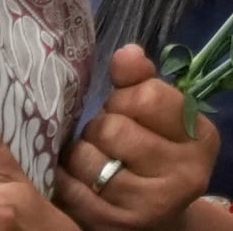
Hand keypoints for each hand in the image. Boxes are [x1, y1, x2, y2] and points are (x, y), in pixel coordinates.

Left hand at [55, 45, 217, 230]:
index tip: (127, 110)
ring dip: (80, 153)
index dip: (125, 98)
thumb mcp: (153, 113)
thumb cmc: (147, 150)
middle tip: (107, 139)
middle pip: (112, 127)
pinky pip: (69, 186)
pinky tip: (78, 179)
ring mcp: (151, 204)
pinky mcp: (115, 223)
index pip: (148, 95)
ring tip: (95, 160)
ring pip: (86, 157)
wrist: (153, 215)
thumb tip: (128, 52)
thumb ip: (138, 80)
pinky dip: (65, 177)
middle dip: (99, 127)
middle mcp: (186, 175)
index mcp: (200, 137)